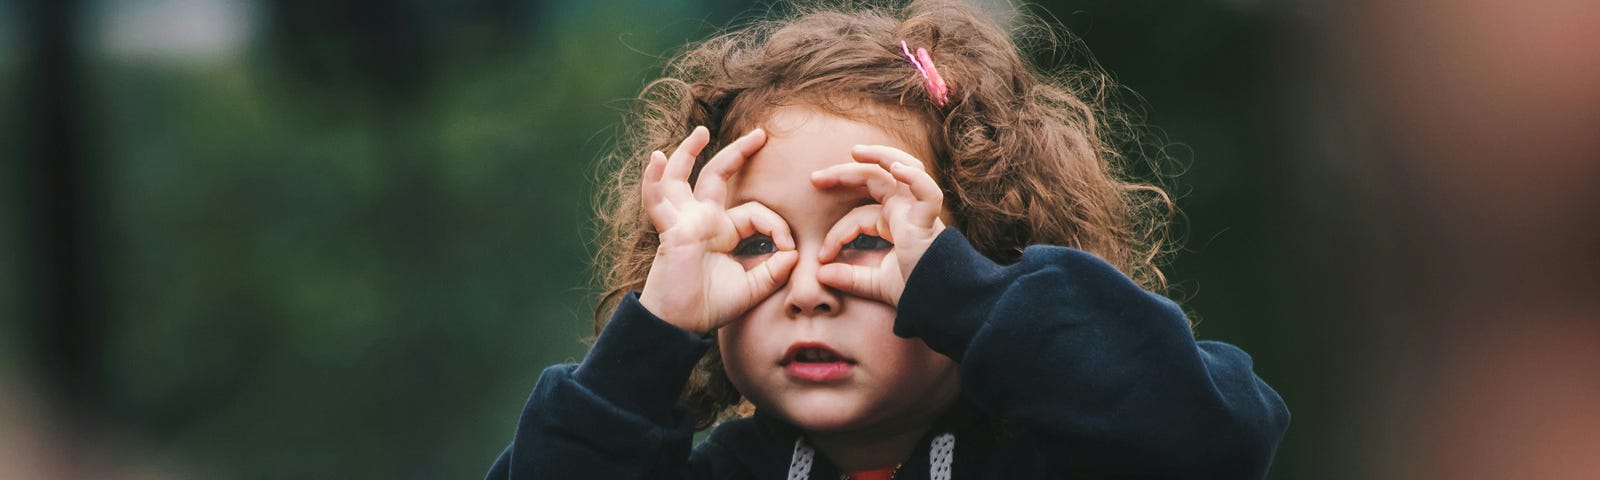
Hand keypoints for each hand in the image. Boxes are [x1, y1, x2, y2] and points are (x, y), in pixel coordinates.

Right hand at [638, 126, 798, 334]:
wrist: (680, 325)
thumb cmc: (710, 306)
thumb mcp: (752, 288)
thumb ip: (774, 271)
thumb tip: (794, 254)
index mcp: (723, 231)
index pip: (755, 212)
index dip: (777, 226)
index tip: (790, 249)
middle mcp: (702, 220)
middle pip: (718, 176)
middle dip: (739, 154)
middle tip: (760, 134)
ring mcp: (684, 221)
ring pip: (682, 178)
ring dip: (688, 153)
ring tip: (700, 131)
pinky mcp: (671, 230)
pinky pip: (658, 200)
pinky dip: (654, 179)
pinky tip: (656, 158)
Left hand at [809, 145, 945, 306]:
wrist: (937, 302)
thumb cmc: (914, 290)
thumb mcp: (875, 283)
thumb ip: (850, 278)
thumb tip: (820, 274)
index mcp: (893, 222)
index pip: (858, 216)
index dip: (837, 234)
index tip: (821, 257)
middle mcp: (905, 210)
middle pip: (874, 179)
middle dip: (845, 173)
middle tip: (815, 179)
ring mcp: (918, 210)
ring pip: (902, 168)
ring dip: (879, 156)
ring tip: (855, 152)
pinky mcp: (928, 218)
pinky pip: (926, 190)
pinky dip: (913, 177)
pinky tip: (895, 168)